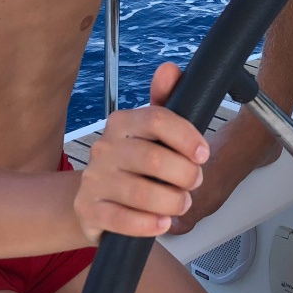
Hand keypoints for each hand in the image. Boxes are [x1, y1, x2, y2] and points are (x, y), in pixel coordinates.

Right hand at [73, 62, 208, 244]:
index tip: (203, 153)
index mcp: (121, 123)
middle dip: (185, 175)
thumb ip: (165, 101)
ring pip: (141, 193)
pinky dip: (149, 224)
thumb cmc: (133, 163)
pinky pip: (123, 220)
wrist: (95, 199)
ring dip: (172, 202)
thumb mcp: (150, 132)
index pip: (157, 118)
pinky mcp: (89, 210)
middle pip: (153, 159)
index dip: (186, 137)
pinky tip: (162, 222)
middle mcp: (104, 148)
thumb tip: (169, 69)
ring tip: (181, 203)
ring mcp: (94, 179)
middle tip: (194, 182)